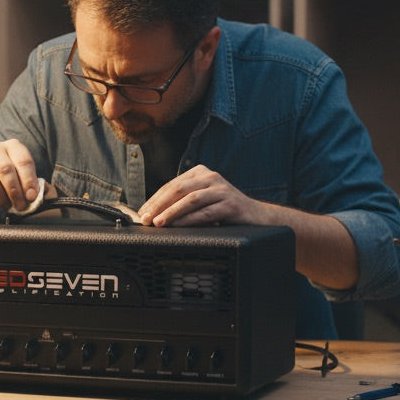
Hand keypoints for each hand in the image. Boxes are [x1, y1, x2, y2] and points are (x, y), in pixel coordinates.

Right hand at [0, 139, 39, 214]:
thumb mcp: (23, 180)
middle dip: (15, 191)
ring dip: (0, 197)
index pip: (23, 161)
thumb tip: (38, 196)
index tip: (32, 197)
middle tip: (20, 205)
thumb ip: (33, 186)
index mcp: (13, 146)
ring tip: (5, 204)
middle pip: (5, 169)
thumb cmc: (7, 182)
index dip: (29, 181)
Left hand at [138, 164, 261, 226]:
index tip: (141, 213)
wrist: (257, 217)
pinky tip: (179, 226)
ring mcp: (222, 189)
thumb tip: (154, 214)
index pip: (171, 185)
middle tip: (146, 219)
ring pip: (191, 199)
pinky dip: (190, 220)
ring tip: (158, 222)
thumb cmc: (225, 211)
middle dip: (159, 205)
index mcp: (201, 172)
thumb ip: (183, 201)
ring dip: (172, 212)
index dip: (154, 199)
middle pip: (178, 189)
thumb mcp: (203, 201)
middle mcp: (211, 177)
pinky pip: (206, 212)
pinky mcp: (231, 204)